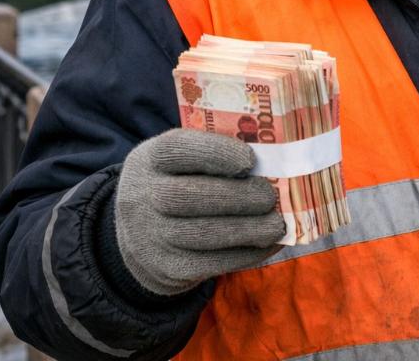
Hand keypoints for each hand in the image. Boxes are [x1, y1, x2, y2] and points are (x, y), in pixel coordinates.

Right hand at [115, 128, 287, 295]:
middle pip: (189, 197)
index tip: (250, 159)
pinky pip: (212, 263)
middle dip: (238, 197)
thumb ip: (216, 155)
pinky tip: (269, 243)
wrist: (141, 234)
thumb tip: (273, 161)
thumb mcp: (181, 160)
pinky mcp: (168, 268)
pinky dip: (247, 253)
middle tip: (270, 196)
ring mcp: (151, 237)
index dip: (216, 153)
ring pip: (203, 234)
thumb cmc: (178, 183)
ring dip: (248, 229)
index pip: (177, 150)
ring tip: (277, 224)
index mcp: (150, 158)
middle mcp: (142, 197)